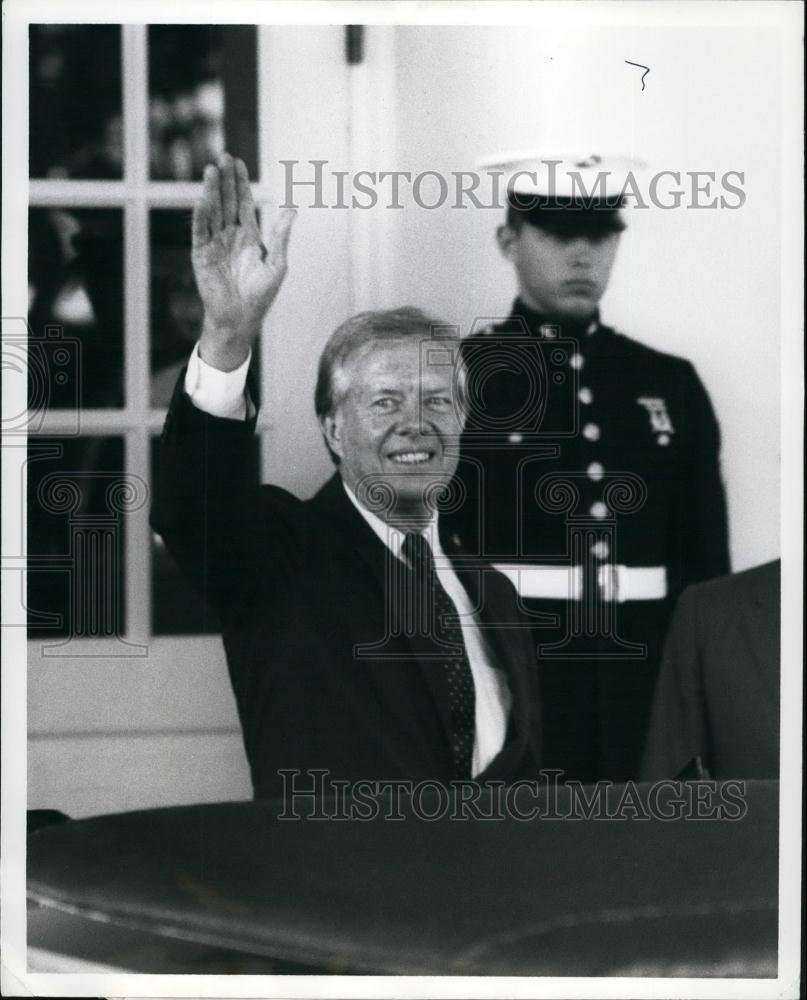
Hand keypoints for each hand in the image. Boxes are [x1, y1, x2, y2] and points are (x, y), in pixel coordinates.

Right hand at [193, 153, 295, 370]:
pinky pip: (201, 232)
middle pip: (226, 201)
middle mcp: (230, 236)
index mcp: (248, 236)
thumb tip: (293, 209)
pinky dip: (200, 216)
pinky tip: (202, 200)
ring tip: (211, 171)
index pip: (242, 203)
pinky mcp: (202, 255)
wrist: (241, 318)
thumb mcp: (277, 263)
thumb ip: (281, 235)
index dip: (240, 183)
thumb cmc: (261, 295)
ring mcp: (214, 244)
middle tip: (223, 157)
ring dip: (211, 192)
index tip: (238, 163)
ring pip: (212, 212)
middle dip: (224, 180)